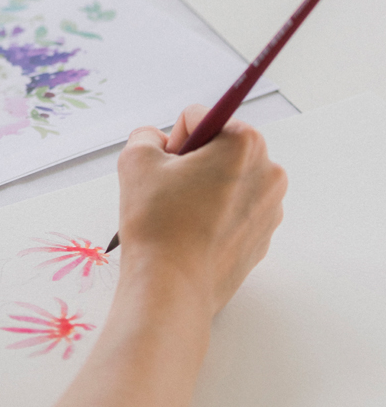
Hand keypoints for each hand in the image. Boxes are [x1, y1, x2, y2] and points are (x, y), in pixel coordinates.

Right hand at [117, 105, 286, 313]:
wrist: (172, 288)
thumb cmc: (158, 223)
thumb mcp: (136, 160)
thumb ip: (146, 135)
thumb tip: (159, 143)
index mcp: (245, 144)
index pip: (200, 118)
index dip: (173, 139)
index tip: (166, 166)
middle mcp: (268, 171)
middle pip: (219, 147)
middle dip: (193, 162)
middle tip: (169, 190)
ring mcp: (270, 208)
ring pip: (227, 179)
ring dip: (203, 187)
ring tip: (179, 215)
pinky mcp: (263, 237)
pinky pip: (234, 210)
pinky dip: (213, 214)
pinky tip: (192, 233)